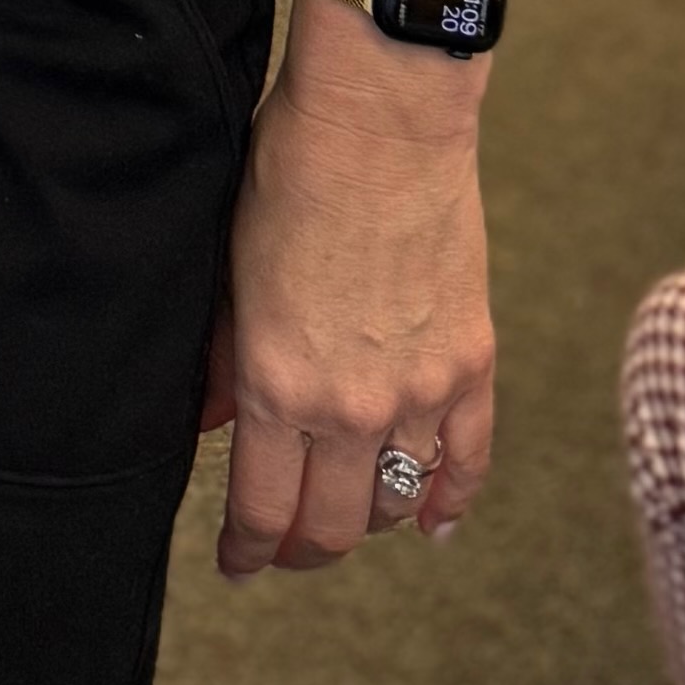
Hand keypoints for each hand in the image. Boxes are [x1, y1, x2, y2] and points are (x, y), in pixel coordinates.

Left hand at [208, 19, 493, 575]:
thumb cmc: (287, 178)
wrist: (380, 120)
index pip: (263, 512)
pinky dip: (453, 502)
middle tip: (282, 548)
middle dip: (301, 550)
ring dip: (370, 522)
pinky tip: (435, 523)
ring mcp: (422, 392)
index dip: (246, 552)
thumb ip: (224, 364)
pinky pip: (469, 462)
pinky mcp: (473, 364)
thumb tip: (212, 426)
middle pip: (333, 527)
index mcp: (280, 388)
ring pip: (398, 505)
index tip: (235, 564)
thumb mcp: (232, 276)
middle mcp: (353, 408)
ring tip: (345, 516)